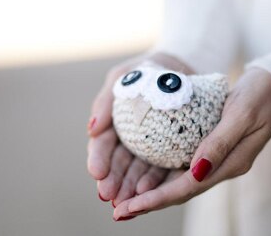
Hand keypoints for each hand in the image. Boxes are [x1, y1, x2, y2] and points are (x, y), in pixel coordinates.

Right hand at [87, 53, 193, 212]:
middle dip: (111, 180)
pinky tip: (149, 192)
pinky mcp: (168, 151)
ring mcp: (148, 147)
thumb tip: (91, 129)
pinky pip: (160, 167)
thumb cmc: (146, 70)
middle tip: (108, 195)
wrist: (179, 67)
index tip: (96, 172)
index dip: (98, 159)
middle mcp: (129, 138)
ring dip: (128, 187)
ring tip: (125, 202)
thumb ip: (106, 101)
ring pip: (136, 170)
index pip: (103, 144)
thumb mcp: (122, 77)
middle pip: (117, 163)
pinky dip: (153, 180)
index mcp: (114, 123)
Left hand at [112, 68, 270, 219]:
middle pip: (181, 191)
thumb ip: (219, 142)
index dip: (159, 199)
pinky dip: (163, 176)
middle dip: (150, 203)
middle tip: (120, 212)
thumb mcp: (241, 114)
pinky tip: (146, 176)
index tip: (132, 206)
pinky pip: (183, 167)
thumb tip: (197, 171)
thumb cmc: (259, 96)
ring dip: (154, 193)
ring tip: (127, 200)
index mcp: (231, 163)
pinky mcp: (211, 149)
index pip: (189, 187)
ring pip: (180, 183)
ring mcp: (217, 160)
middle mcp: (222, 167)